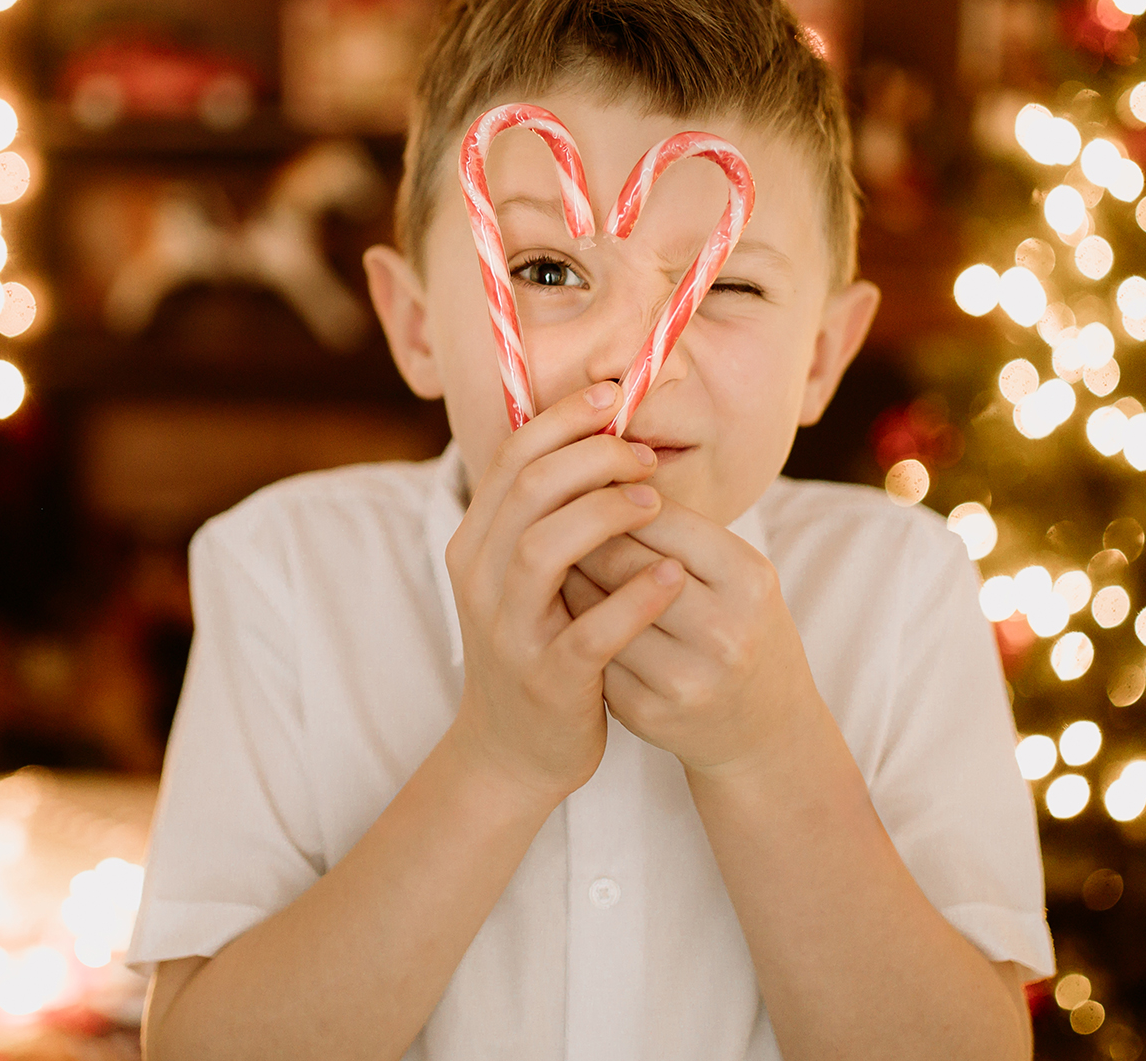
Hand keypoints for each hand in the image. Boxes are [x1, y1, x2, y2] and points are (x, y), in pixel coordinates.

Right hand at [443, 382, 689, 804]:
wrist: (514, 749)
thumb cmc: (536, 643)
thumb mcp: (523, 573)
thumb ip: (545, 513)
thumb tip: (595, 432)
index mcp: (475, 541)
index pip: (511, 456)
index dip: (563, 419)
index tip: (613, 397)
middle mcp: (480, 578)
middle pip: (527, 489)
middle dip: (592, 457)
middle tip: (645, 457)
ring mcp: (509, 630)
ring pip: (542, 549)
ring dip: (604, 515)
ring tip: (654, 504)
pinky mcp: (546, 678)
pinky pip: (587, 631)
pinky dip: (632, 600)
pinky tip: (670, 578)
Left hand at [563, 499, 818, 777]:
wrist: (763, 728)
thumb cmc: (740, 628)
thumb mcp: (734, 573)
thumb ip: (677, 528)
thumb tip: (595, 470)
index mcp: (747, 578)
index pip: (657, 513)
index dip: (612, 495)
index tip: (587, 484)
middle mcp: (723, 631)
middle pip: (619, 559)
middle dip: (581, 533)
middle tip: (554, 518)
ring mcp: (684, 678)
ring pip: (593, 606)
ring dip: (565, 578)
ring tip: (554, 561)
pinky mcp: (648, 713)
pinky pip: (590, 651)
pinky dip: (571, 625)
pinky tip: (565, 613)